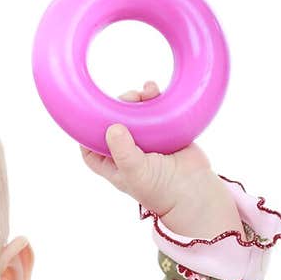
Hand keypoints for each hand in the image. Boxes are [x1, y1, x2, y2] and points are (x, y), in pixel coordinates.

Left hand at [80, 81, 242, 239]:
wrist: (194, 190)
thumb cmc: (161, 189)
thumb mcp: (136, 172)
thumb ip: (123, 152)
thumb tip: (112, 128)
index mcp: (113, 165)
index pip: (90, 150)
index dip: (86, 132)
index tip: (91, 114)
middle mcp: (127, 152)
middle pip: (112, 123)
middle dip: (117, 107)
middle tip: (129, 100)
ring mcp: (145, 140)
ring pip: (133, 113)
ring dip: (135, 99)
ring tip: (144, 94)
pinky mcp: (164, 130)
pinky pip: (154, 108)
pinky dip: (152, 97)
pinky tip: (154, 90)